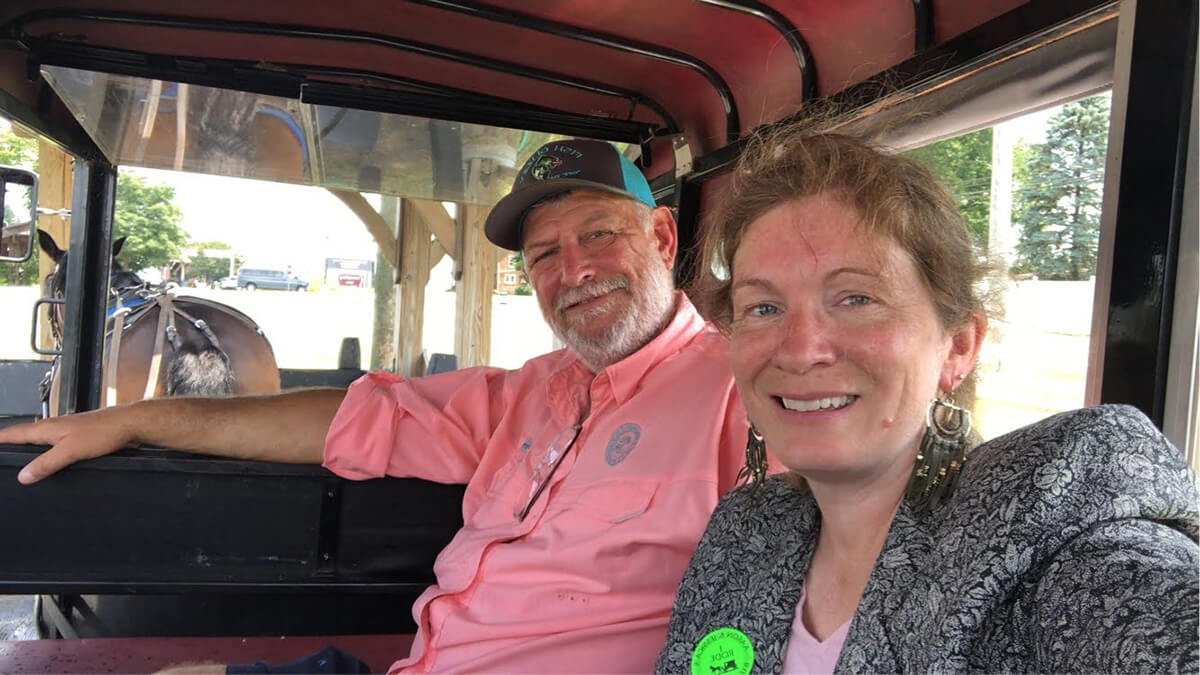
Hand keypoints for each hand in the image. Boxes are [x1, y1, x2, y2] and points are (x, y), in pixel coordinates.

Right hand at [0, 407, 138, 484]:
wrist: (129, 424)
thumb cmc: (104, 431)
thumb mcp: (70, 451)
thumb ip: (46, 464)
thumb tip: (23, 476)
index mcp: (46, 428)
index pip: (12, 434)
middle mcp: (53, 427)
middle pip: (23, 436)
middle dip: (8, 445)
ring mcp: (65, 432)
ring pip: (39, 441)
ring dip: (28, 449)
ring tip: (17, 460)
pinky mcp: (78, 437)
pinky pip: (54, 446)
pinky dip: (46, 453)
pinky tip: (49, 461)